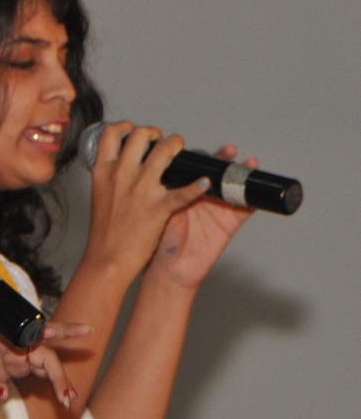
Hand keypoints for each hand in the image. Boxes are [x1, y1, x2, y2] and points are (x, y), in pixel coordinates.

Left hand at [0, 327, 78, 409]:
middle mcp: (7, 341)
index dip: (54, 332)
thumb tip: (4, 395)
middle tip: (70, 390)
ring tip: (69, 398)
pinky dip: (50, 382)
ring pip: (43, 360)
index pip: (29, 333)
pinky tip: (62, 394)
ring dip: (58, 377)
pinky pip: (37, 371)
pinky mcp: (12, 367)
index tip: (76, 334)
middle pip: (42, 348)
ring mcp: (11, 354)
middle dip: (60, 365)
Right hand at [82, 121, 209, 281]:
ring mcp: (141, 189)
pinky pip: (183, 191)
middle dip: (155, 133)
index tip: (132, 130)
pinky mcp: (158, 207)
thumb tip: (117, 165)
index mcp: (102, 171)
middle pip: (140, 135)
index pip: (110, 133)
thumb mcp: (99, 195)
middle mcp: (121, 175)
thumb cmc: (103, 232)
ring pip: (165, 152)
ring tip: (180, 149)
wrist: (107, 258)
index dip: (124, 126)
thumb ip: (109, 177)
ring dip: (176, 145)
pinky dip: (197, 186)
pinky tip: (204, 182)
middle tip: (161, 140)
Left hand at [147, 145, 255, 288]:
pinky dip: (255, 196)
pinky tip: (259, 187)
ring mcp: (218, 207)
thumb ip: (168, 196)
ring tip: (249, 162)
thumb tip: (170, 174)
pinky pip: (247, 207)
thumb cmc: (160, 240)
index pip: (193, 167)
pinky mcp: (231, 222)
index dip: (198, 157)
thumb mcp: (161, 213)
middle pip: (216, 172)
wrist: (171, 268)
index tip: (203, 150)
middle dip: (223, 159)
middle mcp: (202, 195)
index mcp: (182, 190)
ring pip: (234, 186)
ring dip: (243, 173)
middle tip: (229, 150)